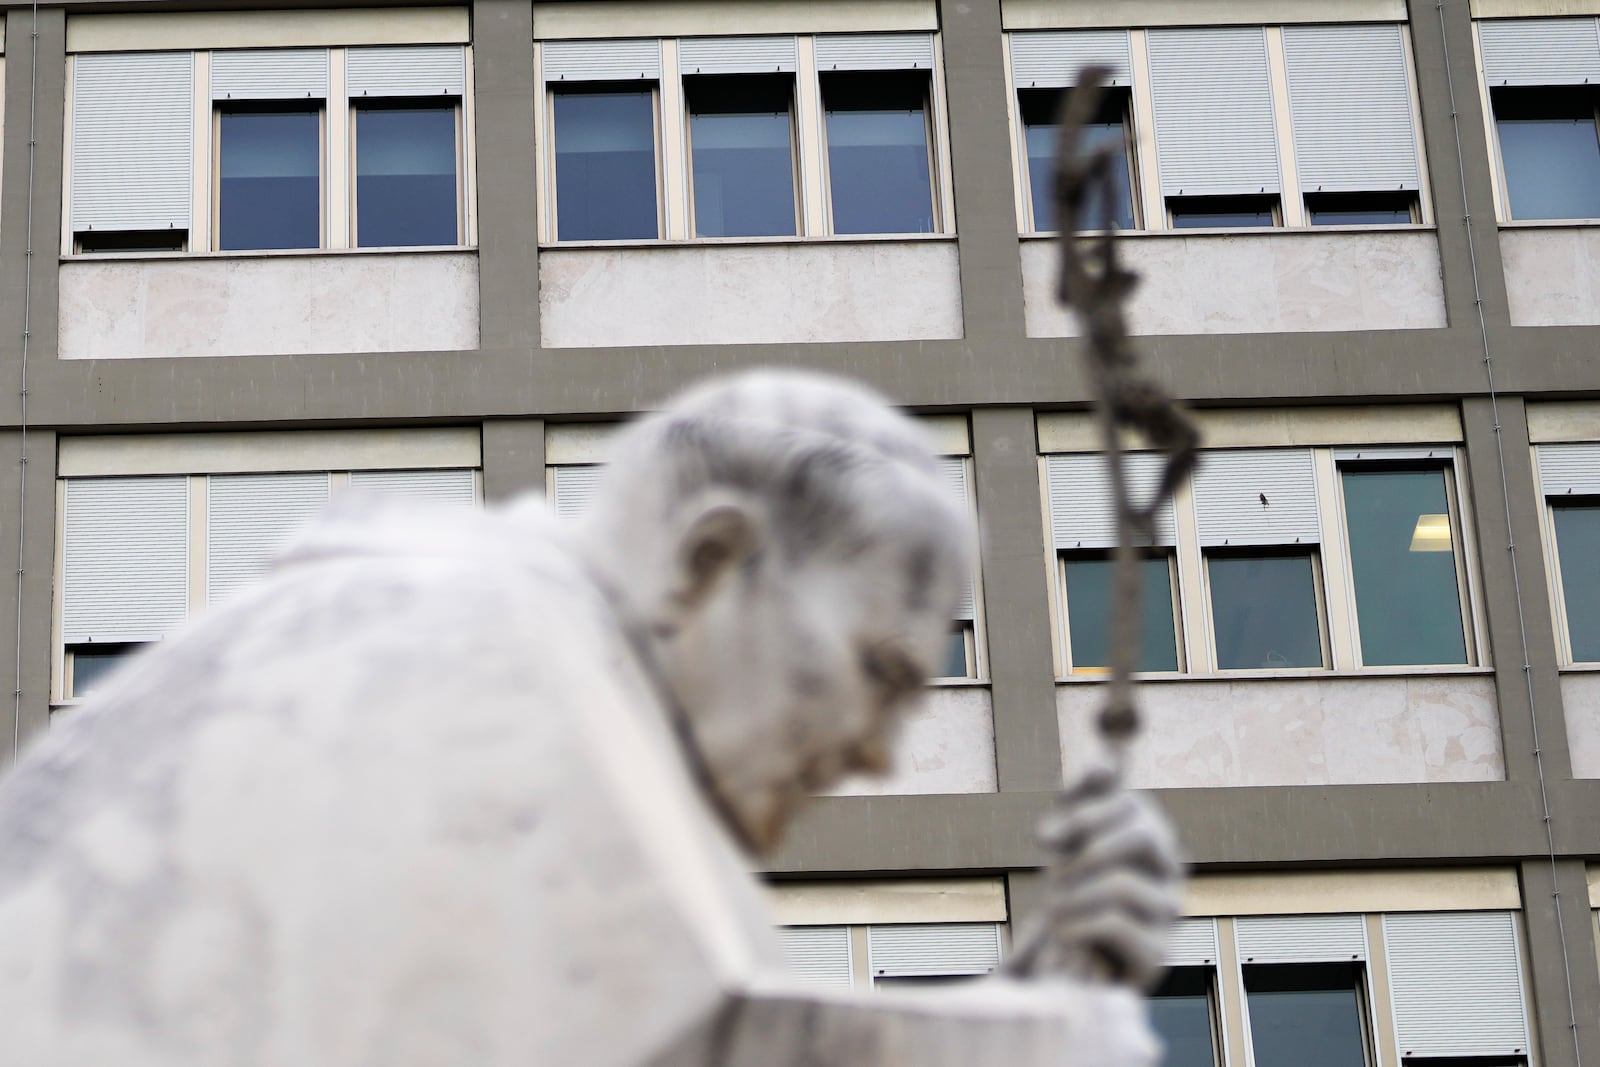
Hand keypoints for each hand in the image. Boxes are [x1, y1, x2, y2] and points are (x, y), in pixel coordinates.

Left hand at [1007, 769, 1183, 988]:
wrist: (1076, 951)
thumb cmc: (1075, 883)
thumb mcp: (1071, 833)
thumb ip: (1084, 793)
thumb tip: (1104, 762)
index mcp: (1149, 828)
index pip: (1127, 799)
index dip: (1082, 812)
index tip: (1043, 837)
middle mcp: (1170, 866)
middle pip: (1141, 834)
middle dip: (1085, 850)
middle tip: (1053, 873)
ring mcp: (1169, 909)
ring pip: (1121, 884)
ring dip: (1072, 895)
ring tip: (1053, 908)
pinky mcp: (1158, 952)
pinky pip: (1116, 925)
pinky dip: (1077, 926)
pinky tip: (1063, 933)